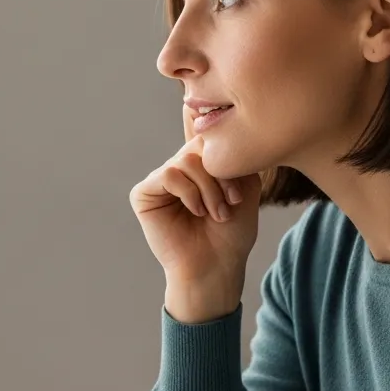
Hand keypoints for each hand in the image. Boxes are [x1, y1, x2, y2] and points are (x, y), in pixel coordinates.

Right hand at [129, 117, 260, 287]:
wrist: (216, 266)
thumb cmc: (232, 233)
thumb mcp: (245, 187)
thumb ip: (232, 155)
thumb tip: (211, 125)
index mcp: (201, 165)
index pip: (203, 133)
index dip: (211, 133)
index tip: (223, 161)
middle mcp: (179, 168)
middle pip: (200, 145)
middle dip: (220, 174)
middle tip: (230, 202)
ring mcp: (160, 180)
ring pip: (185, 161)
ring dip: (208, 188)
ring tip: (216, 212)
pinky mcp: (144, 193)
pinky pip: (168, 174)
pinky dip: (188, 193)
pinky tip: (196, 211)